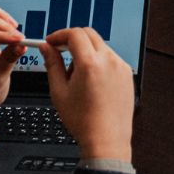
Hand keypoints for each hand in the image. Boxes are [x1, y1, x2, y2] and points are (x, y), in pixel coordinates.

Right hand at [40, 28, 134, 161]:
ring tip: (76, 76)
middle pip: (89, 34)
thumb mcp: (59, 91)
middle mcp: (109, 60)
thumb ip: (52, 64)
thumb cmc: (82, 120)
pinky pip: (110, 58)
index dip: (60, 34)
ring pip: (100, 46)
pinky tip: (92, 81)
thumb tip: (46, 47)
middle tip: (60, 51)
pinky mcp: (127, 72)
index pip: (75, 34)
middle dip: (72, 39)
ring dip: (86, 51)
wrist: (106, 139)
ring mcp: (120, 65)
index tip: (51, 41)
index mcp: (90, 63)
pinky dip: (99, 61)